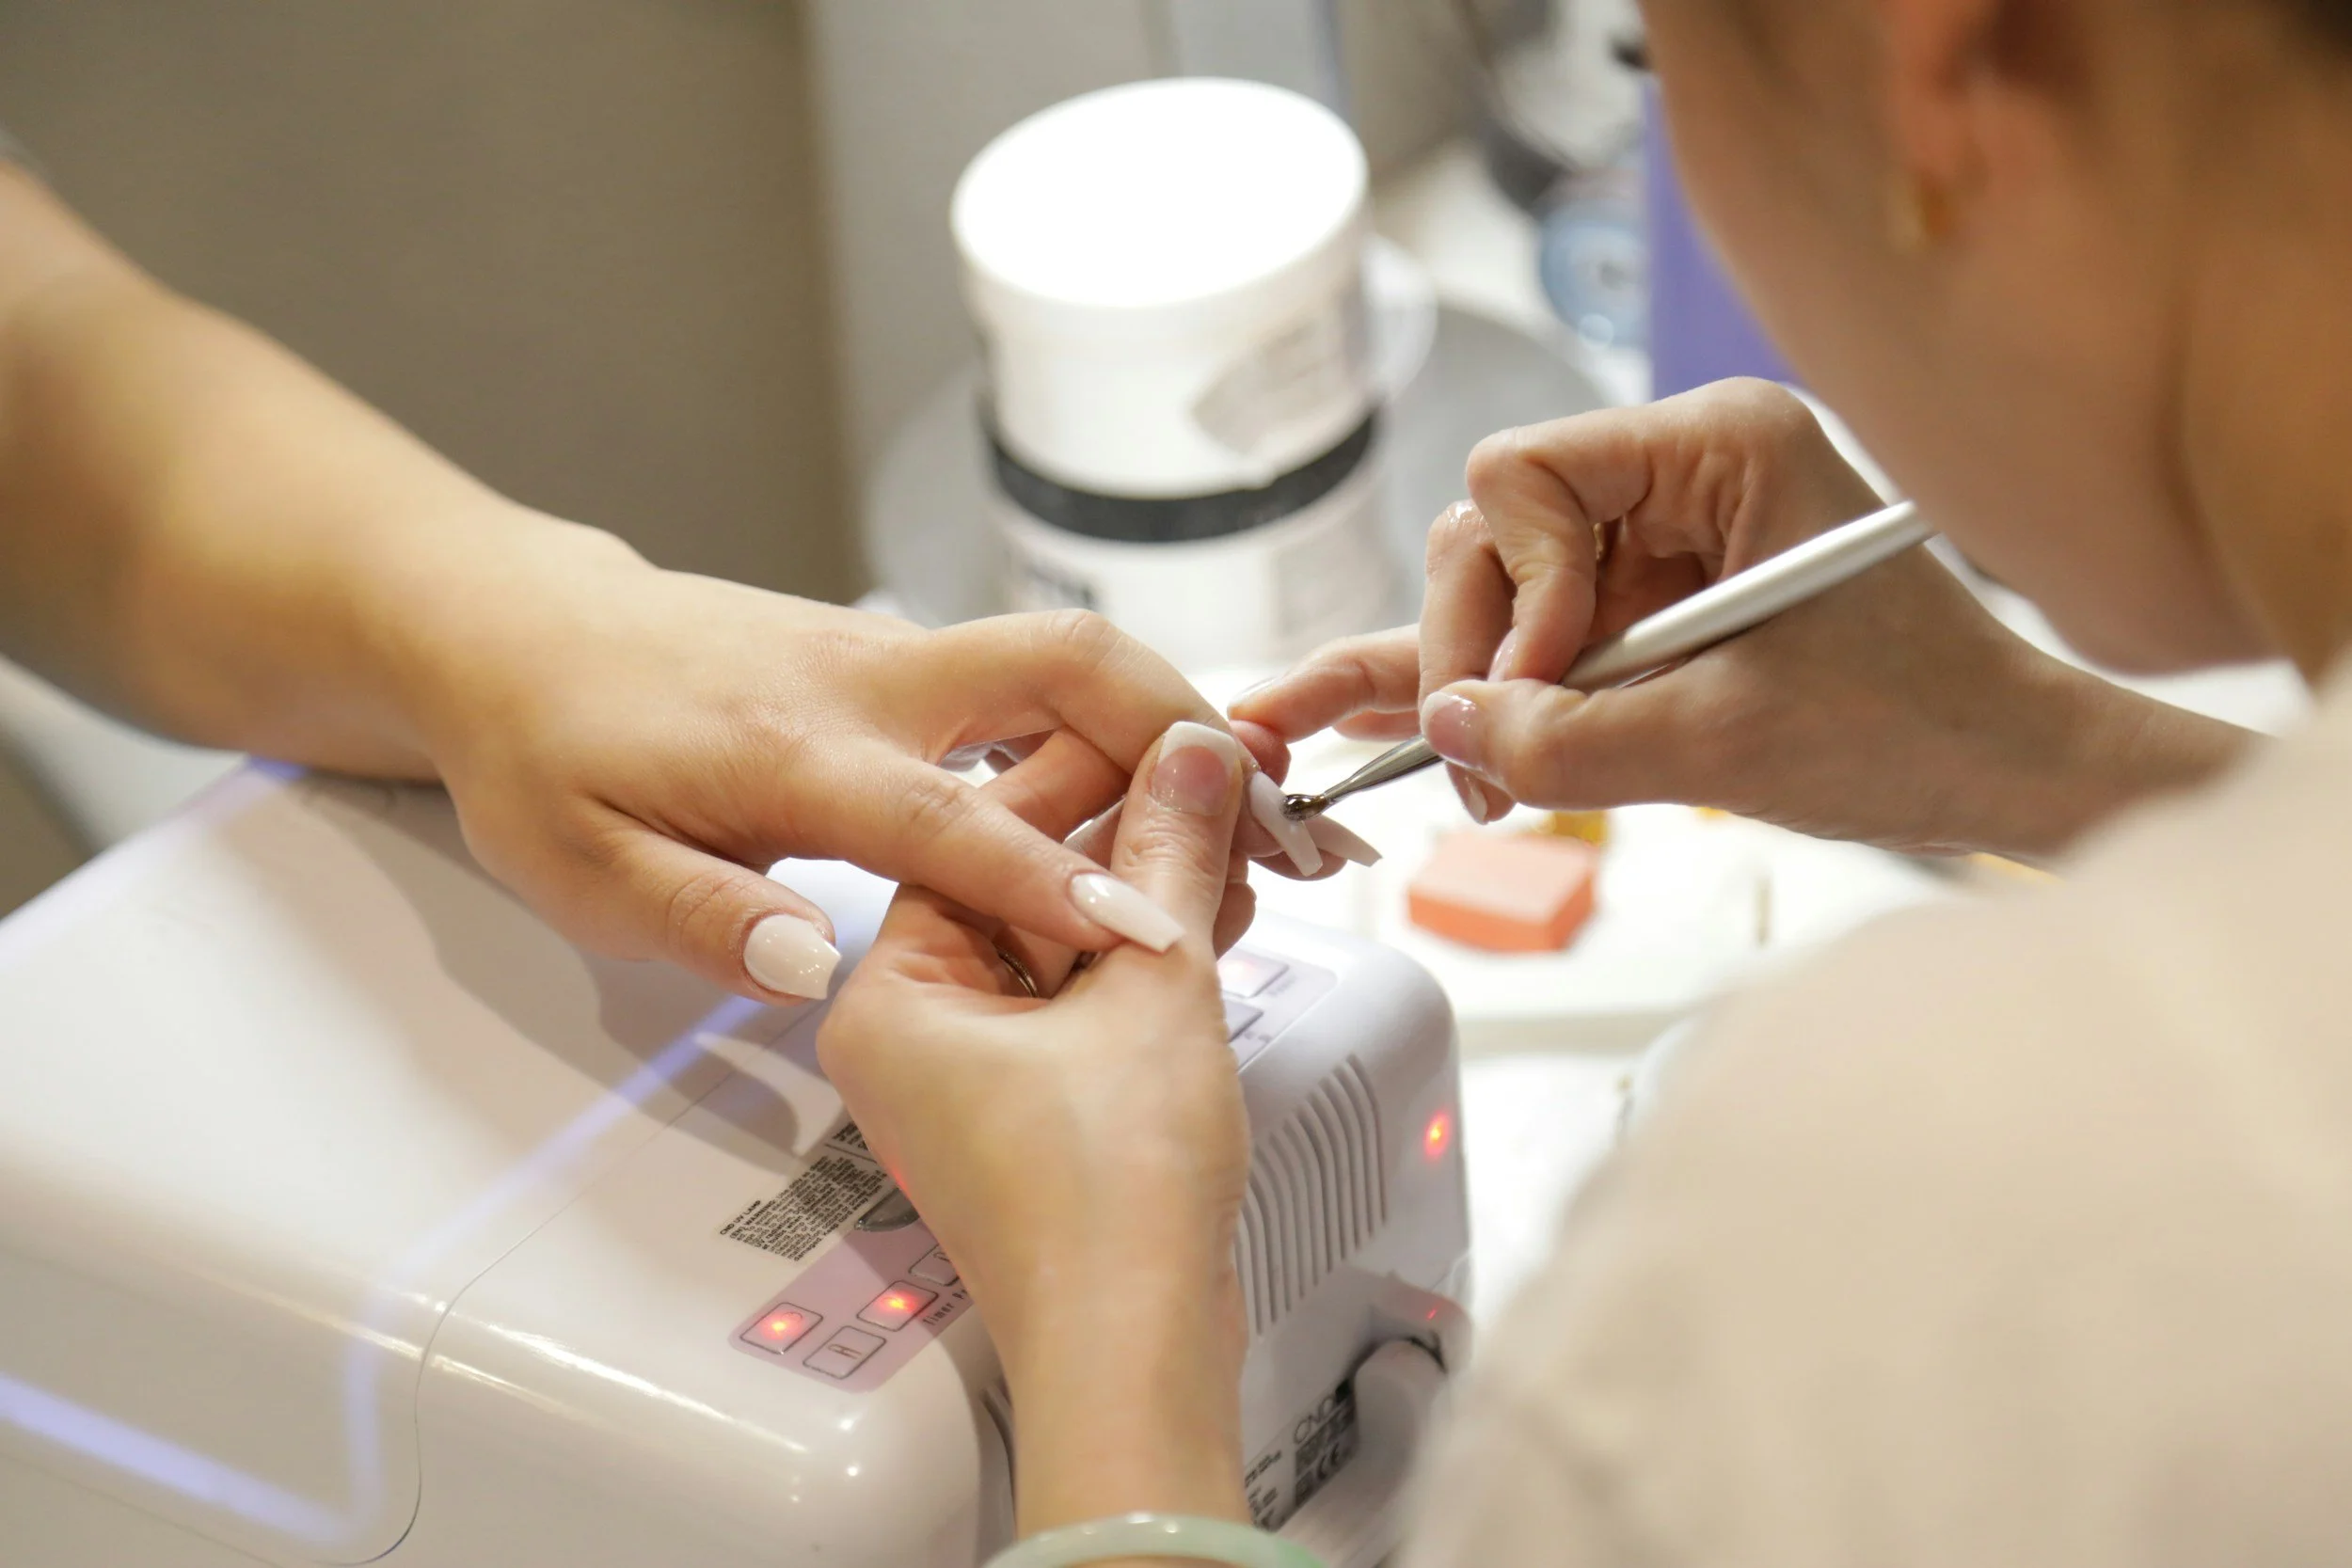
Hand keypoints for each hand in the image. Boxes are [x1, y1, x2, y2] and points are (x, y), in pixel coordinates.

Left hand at [389, 517, 1292, 1001]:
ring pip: (1066, 657)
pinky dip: (1114, 723)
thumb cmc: (546, 752)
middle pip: (1064, 663)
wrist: (519, 629)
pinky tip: (1152, 794)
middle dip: (1183, 728)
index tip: (1159, 933)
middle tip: (1273, 819)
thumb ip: (700, 917)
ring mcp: (893, 654)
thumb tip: (818, 963)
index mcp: (793, 748)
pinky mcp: (902, 657)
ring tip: (1253, 816)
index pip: (954, 818)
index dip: (1060, 881)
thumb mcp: (579, 867)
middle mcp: (867, 681)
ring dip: (1169, 723)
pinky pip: (1035, 677)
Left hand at [819, 720, 1252, 1533]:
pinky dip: (1141, 961)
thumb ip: (1169, 854)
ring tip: (1232, 846)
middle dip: (1125, 838)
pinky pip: (1077, 1000)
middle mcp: (911, 1031)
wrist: (1132, 1351)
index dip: (1086, 773)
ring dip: (1145, 896)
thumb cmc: (1103, 1202)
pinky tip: (1213, 917)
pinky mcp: (1026, 1112)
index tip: (1163, 735)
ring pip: (1056, 942)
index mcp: (889, 993)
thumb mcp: (1150, 986)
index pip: (976, 833)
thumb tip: (1190, 757)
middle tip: (1210, 785)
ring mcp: (968, 1076)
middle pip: (1017, 883)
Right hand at [1237, 380, 2248, 859]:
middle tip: (1483, 763)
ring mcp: (1662, 542)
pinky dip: (1485, 685)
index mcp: (1720, 446)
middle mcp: (1680, 473)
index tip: (1542, 682)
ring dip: (1480, 687)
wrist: (2008, 775)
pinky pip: (1540, 639)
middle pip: (1496, 533)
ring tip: (1473, 782)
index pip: (1524, 474)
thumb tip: (1448, 727)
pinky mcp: (1656, 610)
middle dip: (1478, 651)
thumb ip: (1570, 738)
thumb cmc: (1919, 729)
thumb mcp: (1728, 744)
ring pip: (1503, 593)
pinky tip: (1388, 720)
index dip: (1511, 586)